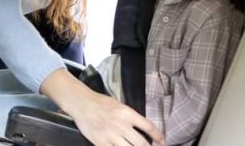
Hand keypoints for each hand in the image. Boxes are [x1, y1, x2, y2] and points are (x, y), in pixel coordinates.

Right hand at [41, 69, 163, 145]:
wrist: (82, 104)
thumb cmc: (101, 103)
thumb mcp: (120, 105)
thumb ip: (131, 117)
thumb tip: (143, 129)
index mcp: (127, 113)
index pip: (148, 127)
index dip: (158, 136)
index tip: (162, 142)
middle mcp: (121, 125)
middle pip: (141, 143)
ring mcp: (111, 135)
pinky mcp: (101, 143)